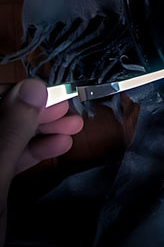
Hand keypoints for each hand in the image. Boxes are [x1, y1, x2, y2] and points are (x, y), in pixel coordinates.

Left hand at [0, 77, 83, 246]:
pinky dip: (32, 152)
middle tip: (69, 110)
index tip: (52, 95)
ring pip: (4, 138)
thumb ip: (8, 133)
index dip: (16, 93)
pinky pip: (6, 160)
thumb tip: (32, 87)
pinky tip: (59, 147)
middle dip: (32, 112)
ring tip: (73, 128)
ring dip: (38, 131)